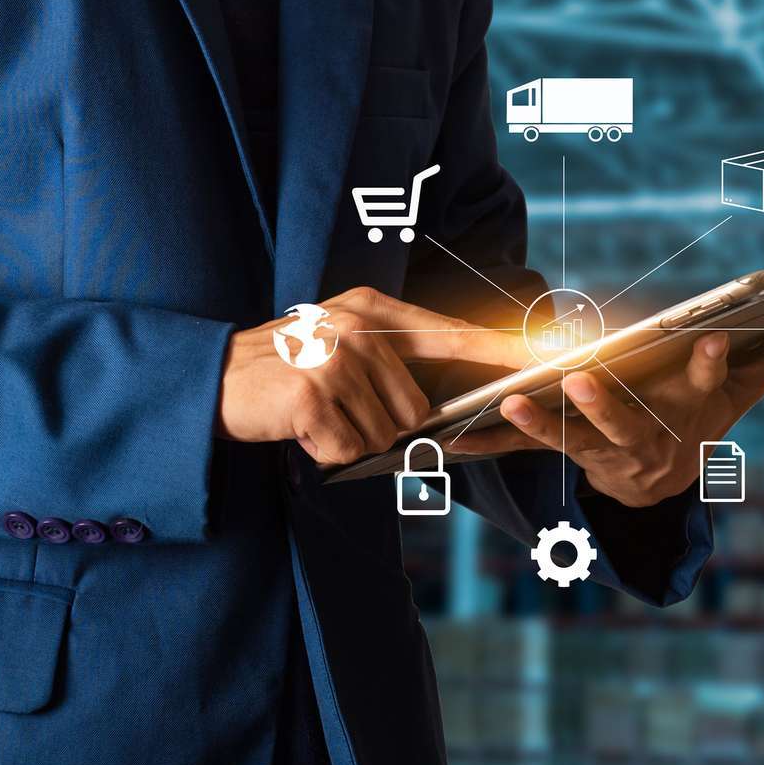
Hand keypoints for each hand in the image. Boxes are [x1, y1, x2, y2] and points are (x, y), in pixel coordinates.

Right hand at [217, 286, 528, 464]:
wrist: (209, 379)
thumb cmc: (282, 370)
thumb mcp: (338, 345)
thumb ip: (390, 364)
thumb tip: (432, 411)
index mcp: (373, 312)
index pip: (454, 333)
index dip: (504, 349)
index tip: (554, 353)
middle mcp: (360, 330)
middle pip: (415, 409)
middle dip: (379, 426)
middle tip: (334, 411)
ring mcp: (336, 360)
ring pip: (384, 434)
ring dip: (350, 440)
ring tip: (314, 416)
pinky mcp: (314, 395)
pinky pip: (349, 450)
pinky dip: (326, 453)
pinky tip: (300, 429)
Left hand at [444, 321, 763, 507]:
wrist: (661, 485)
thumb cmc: (701, 418)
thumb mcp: (741, 391)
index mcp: (692, 415)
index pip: (706, 386)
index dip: (707, 368)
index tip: (711, 342)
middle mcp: (648, 439)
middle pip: (628, 424)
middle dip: (607, 404)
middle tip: (583, 378)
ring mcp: (605, 452)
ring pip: (573, 439)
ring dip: (543, 422)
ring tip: (514, 401)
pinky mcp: (568, 454)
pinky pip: (528, 449)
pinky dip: (493, 442)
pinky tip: (453, 438)